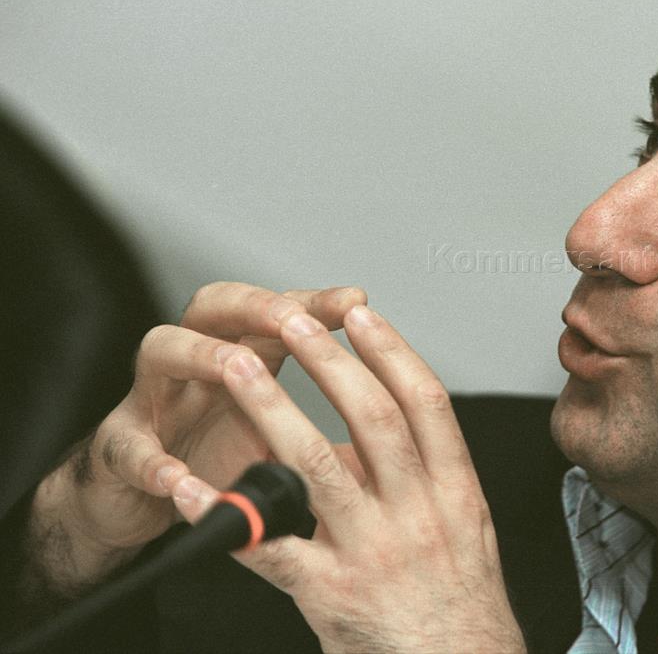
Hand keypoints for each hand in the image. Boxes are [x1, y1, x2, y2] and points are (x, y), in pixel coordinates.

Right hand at [41, 283, 363, 570]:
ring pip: (162, 350)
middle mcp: (195, 363)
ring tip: (235, 364)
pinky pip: (127, 445)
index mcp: (240, 355)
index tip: (358, 302)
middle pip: (214, 306)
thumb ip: (321, 414)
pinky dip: (152, 459)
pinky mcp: (118, 448)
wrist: (141, 501)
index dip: (316, 302)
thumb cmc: (216, 453)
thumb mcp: (275, 428)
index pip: (278, 310)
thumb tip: (394, 412)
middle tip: (291, 316)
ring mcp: (153, 399)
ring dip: (201, 354)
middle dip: (254, 304)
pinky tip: (177, 475)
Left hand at [171, 305, 525, 653]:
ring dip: (273, 408)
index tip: (361, 313)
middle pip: (373, 419)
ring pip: (319, 466)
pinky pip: (268, 546)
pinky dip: (223, 512)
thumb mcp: (465, 529)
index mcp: (455, 491)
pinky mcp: (331, 594)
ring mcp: (374, 551)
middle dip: (330, 362)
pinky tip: (190, 486)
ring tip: (240, 367)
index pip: (426, 403)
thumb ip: (425, 477)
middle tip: (294, 320)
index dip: (392, 351)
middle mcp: (418, 513)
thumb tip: (370, 435)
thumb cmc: (462, 605)